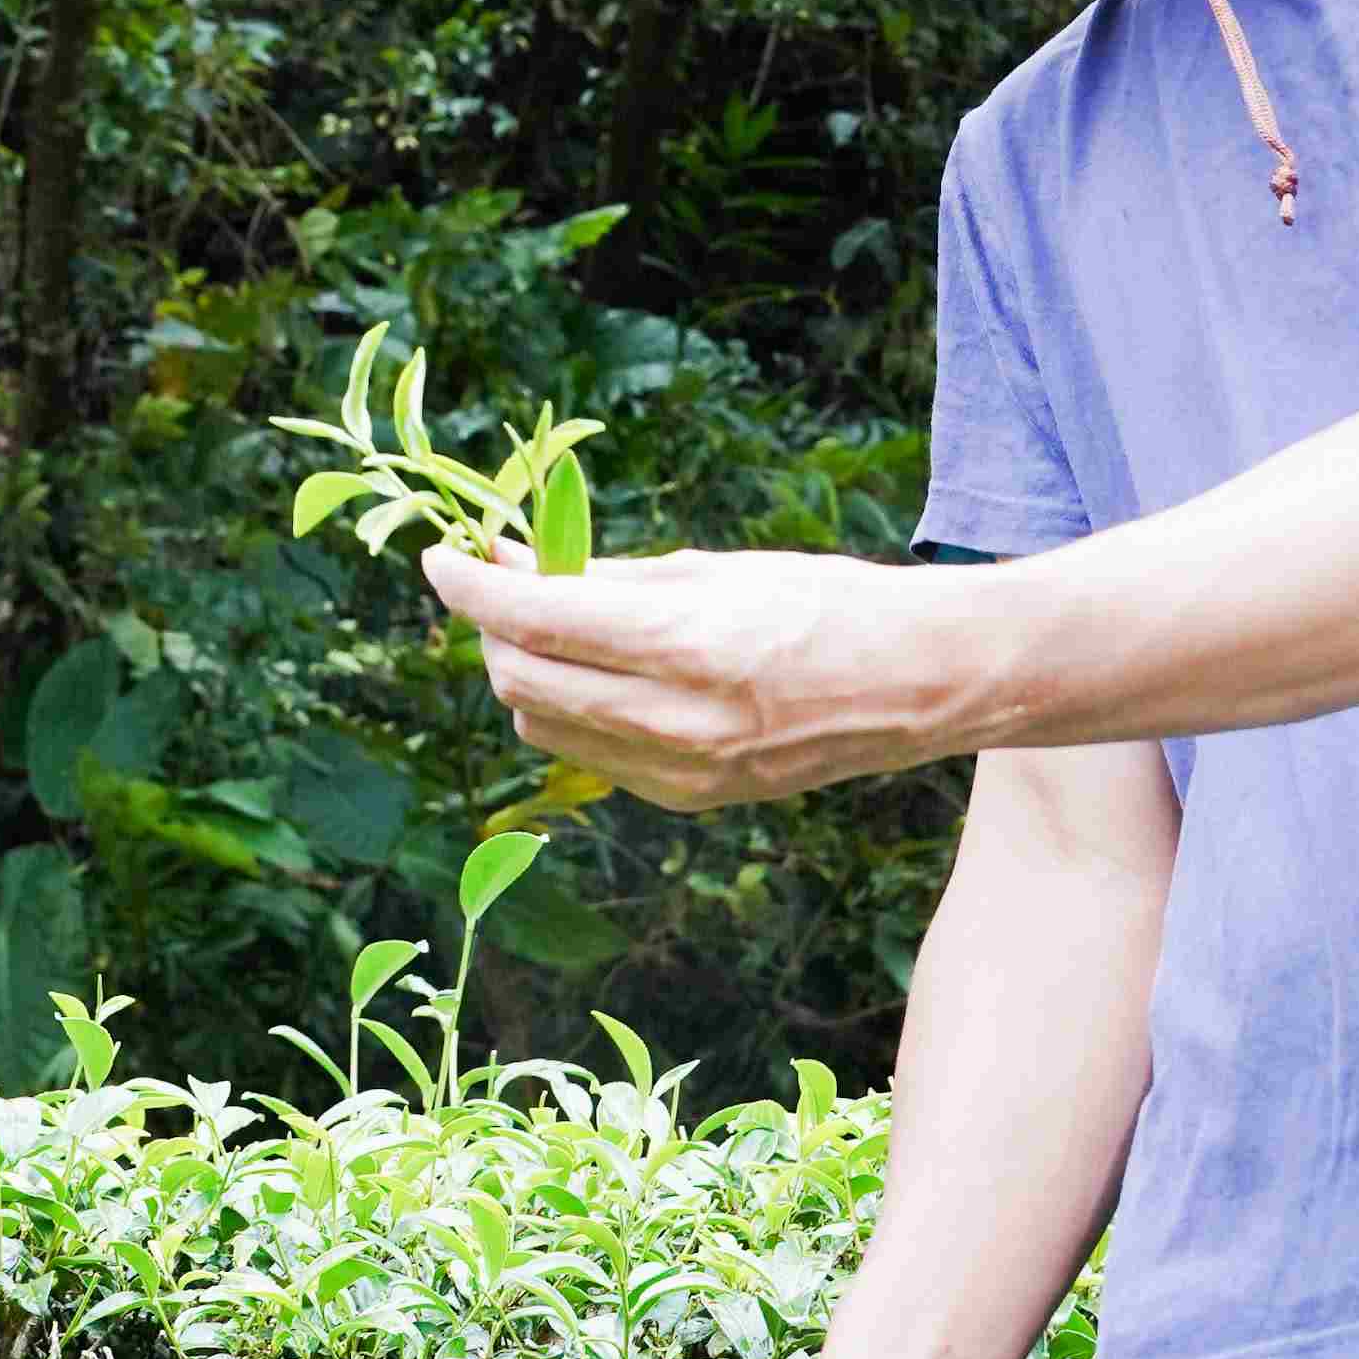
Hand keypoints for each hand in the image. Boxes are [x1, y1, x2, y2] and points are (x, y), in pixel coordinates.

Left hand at [422, 546, 978, 808]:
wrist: (916, 682)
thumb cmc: (821, 603)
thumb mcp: (711, 569)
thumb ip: (604, 576)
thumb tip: (512, 562)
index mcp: (684, 642)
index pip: (533, 617)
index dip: (469, 586)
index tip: (442, 558)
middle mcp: (675, 718)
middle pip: (521, 680)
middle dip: (491, 630)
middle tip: (499, 586)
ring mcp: (681, 772)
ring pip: (542, 726)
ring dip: (523, 673)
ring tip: (549, 628)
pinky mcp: (690, 800)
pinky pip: (592, 755)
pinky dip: (571, 712)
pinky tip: (601, 676)